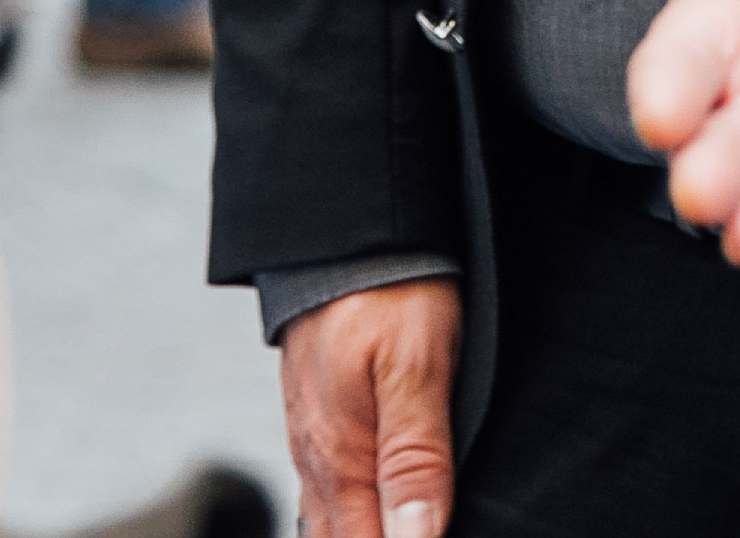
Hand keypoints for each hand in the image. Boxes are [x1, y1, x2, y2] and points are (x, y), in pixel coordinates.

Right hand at [275, 277, 459, 537]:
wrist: (343, 232)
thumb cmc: (389, 292)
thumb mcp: (417, 370)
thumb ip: (416, 460)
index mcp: (343, 460)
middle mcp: (317, 461)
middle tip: (428, 529)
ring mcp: (311, 442)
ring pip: (330, 524)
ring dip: (361, 537)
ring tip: (406, 526)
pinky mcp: (315, 421)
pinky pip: (325, 493)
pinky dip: (349, 517)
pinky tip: (372, 514)